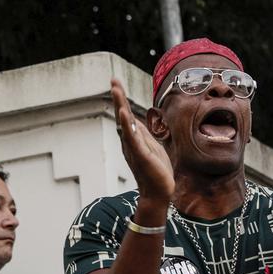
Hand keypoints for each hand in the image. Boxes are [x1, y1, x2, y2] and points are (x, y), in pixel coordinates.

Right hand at [112, 79, 173, 202]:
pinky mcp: (141, 156)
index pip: (128, 115)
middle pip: (123, 115)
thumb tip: (137, 122)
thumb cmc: (157, 172)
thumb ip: (145, 135)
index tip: (116, 83)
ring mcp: (134, 148)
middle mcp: (130, 142)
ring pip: (125, 123)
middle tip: (113, 79)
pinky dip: (127, 126)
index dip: (123, 99)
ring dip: (121, 105)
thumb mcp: (153, 147)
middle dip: (119, 96)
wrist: (159, 193)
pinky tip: (123, 114)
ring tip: (116, 90)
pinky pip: (133, 138)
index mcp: (134, 139)